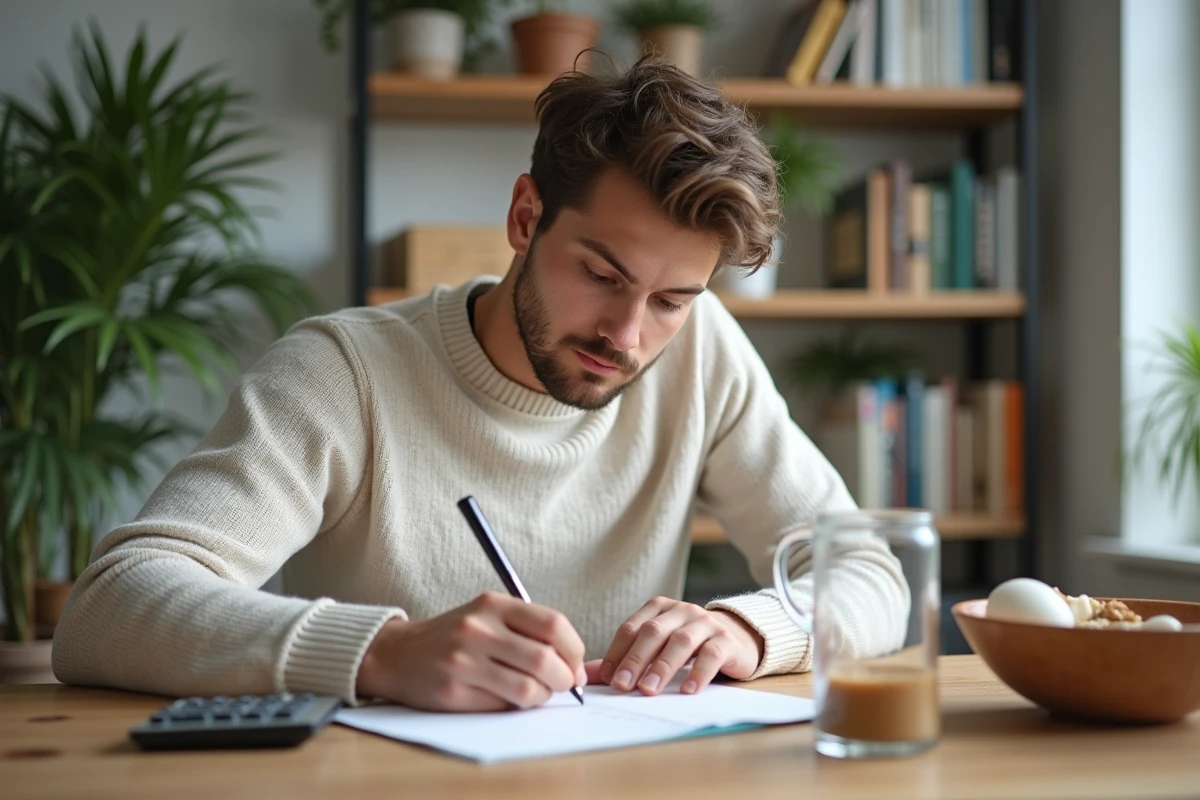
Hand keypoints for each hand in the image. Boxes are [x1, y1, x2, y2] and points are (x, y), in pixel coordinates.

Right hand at [355, 591, 585, 711]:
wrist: (398, 654)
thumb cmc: (455, 638)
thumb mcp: (489, 617)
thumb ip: (529, 631)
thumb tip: (575, 666)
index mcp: (493, 604)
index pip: (554, 625)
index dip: (574, 650)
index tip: (576, 666)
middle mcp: (478, 628)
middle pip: (545, 660)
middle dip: (564, 680)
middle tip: (563, 686)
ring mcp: (463, 660)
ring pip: (528, 688)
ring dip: (542, 697)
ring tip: (536, 693)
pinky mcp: (452, 691)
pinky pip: (502, 705)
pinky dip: (514, 706)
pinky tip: (506, 698)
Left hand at [587, 597, 763, 695]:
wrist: (737, 637)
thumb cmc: (688, 646)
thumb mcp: (657, 647)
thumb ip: (624, 658)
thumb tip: (586, 675)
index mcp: (658, 609)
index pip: (631, 628)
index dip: (616, 652)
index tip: (606, 679)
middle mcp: (681, 610)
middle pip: (653, 633)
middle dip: (635, 660)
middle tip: (622, 686)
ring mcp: (705, 623)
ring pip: (680, 641)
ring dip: (662, 667)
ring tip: (649, 690)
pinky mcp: (726, 640)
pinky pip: (711, 654)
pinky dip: (698, 673)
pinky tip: (687, 690)